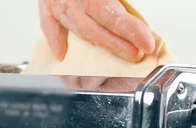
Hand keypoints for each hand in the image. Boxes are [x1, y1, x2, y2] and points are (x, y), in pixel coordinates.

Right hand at [38, 0, 155, 61]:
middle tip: (136, 54)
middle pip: (95, 28)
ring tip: (116, 51)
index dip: (130, 31)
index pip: (111, 15)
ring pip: (77, 28)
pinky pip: (48, 22)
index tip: (146, 42)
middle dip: (118, 44)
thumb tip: (126, 4)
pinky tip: (62, 53)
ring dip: (98, 44)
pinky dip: (55, 38)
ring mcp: (53, 0)